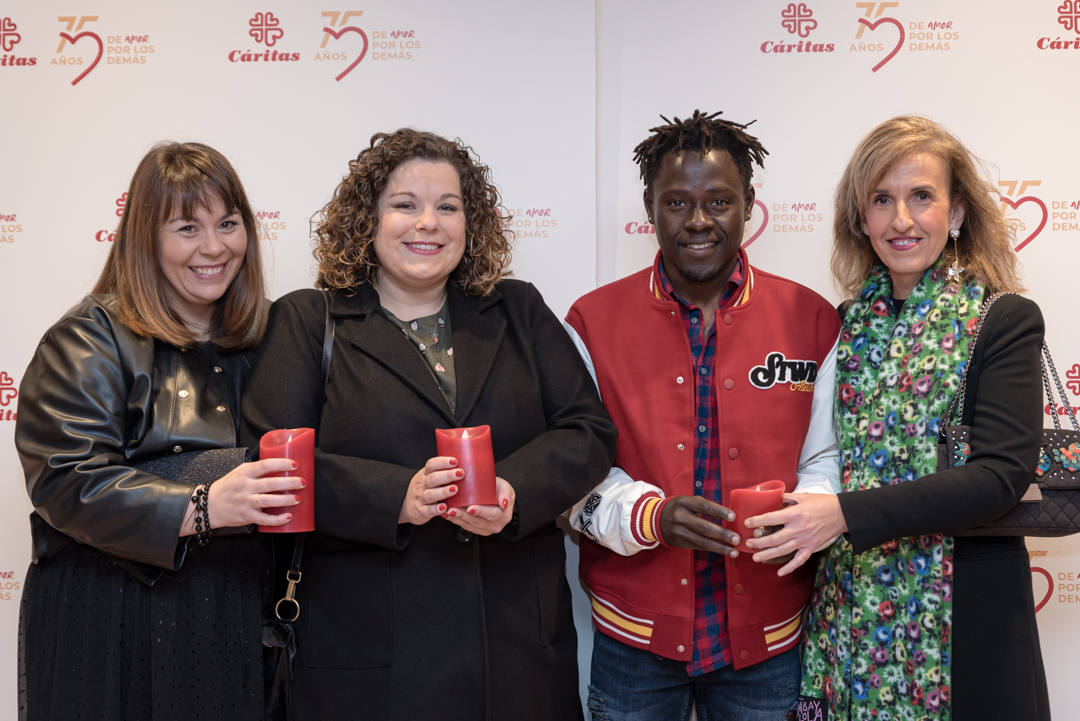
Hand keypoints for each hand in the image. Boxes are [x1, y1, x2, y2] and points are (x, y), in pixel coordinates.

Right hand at [181, 458, 304, 533]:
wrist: (209, 504)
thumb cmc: (228, 487)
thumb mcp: (240, 472)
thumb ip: (258, 469)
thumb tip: (282, 466)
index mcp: (245, 473)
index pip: (265, 465)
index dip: (281, 464)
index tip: (295, 464)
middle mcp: (246, 486)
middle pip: (270, 483)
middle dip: (289, 483)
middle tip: (302, 482)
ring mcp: (246, 502)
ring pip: (268, 501)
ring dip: (285, 500)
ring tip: (297, 498)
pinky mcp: (246, 515)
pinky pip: (264, 519)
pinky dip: (277, 520)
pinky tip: (287, 516)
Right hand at [399, 456, 462, 525]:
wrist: (406, 504)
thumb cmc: (426, 488)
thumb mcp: (430, 477)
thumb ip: (443, 471)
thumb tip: (468, 462)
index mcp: (425, 474)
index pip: (431, 465)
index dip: (443, 462)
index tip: (455, 461)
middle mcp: (422, 485)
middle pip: (432, 478)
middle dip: (447, 475)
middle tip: (461, 473)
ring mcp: (421, 498)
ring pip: (431, 494)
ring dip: (443, 492)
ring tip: (455, 489)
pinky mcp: (421, 511)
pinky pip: (428, 510)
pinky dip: (436, 509)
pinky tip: (445, 507)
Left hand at [443, 477, 515, 535]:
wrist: (498, 498)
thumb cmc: (500, 491)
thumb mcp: (506, 488)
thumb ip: (506, 494)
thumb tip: (504, 503)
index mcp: (503, 516)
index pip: (492, 515)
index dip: (480, 512)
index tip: (470, 508)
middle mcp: (495, 525)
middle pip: (477, 522)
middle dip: (463, 516)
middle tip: (452, 510)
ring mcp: (485, 529)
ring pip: (469, 525)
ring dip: (457, 519)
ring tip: (447, 511)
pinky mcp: (477, 529)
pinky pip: (465, 526)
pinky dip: (455, 520)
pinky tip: (448, 514)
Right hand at [659, 495, 739, 555]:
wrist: (655, 519)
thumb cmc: (678, 508)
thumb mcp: (687, 501)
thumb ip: (704, 506)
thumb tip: (727, 515)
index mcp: (683, 502)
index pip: (703, 506)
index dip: (719, 512)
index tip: (733, 517)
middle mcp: (680, 517)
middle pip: (703, 527)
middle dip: (722, 534)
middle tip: (737, 538)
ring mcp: (679, 531)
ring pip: (702, 541)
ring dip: (720, 547)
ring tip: (734, 551)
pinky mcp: (679, 542)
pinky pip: (698, 547)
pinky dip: (713, 549)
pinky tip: (724, 551)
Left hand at [743, 493, 846, 575]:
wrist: (842, 514)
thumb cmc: (823, 503)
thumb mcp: (803, 496)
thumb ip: (787, 498)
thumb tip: (772, 496)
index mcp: (795, 514)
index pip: (771, 518)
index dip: (757, 521)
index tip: (747, 522)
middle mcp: (798, 529)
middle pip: (774, 538)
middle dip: (759, 542)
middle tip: (747, 544)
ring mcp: (805, 540)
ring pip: (783, 550)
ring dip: (768, 555)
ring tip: (756, 558)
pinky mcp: (811, 547)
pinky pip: (799, 560)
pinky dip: (789, 568)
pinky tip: (780, 572)